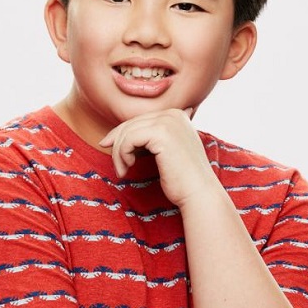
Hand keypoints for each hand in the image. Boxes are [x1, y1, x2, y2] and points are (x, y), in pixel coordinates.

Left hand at [98, 108, 220, 206]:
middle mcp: (174, 114)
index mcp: (177, 115)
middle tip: (116, 165)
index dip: (121, 134)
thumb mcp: (165, 151)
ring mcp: (168, 122)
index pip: (140, 120)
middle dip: (117, 143)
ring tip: (122, 170)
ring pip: (127, 132)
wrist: (198, 193)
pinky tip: (127, 168)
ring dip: (118, 153)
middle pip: (132, 123)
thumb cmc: (182, 178)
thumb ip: (150, 138)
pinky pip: (128, 139)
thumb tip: (116, 134)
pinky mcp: (161, 134)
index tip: (108, 147)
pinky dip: (122, 154)